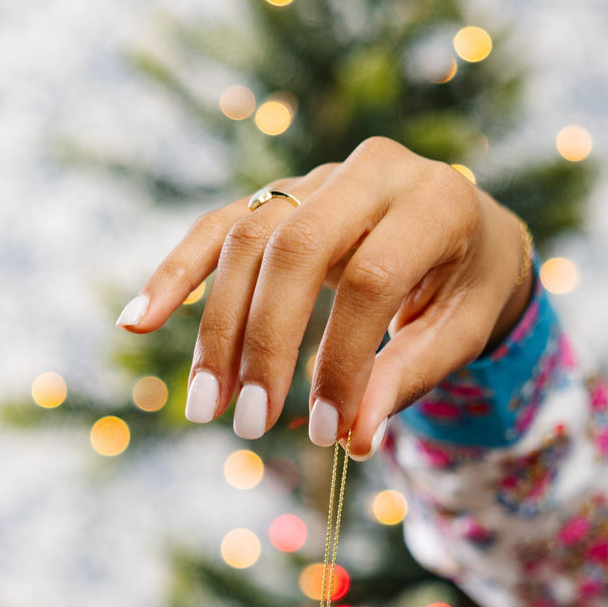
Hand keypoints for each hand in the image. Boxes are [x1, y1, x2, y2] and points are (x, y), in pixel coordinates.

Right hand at [116, 136, 533, 459]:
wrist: (470, 230)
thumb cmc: (468, 289)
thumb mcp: (462, 333)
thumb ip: (409, 377)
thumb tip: (354, 436)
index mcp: (435, 201)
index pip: (371, 280)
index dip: (344, 360)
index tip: (329, 432)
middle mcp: (374, 170)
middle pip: (296, 248)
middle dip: (266, 341)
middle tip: (248, 423)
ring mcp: (320, 175)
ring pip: (248, 238)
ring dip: (219, 326)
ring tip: (205, 405)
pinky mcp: (281, 195)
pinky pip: (218, 226)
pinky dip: (176, 273)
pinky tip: (137, 319)